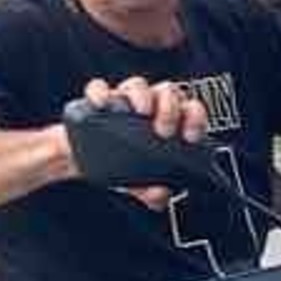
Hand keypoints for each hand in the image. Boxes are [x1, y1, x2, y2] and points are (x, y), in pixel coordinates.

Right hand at [84, 76, 209, 208]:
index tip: (190, 136)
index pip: (191, 111)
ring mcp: (124, 101)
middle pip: (168, 93)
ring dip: (142, 94)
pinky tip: (101, 104)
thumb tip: (160, 195)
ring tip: (141, 112)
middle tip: (163, 128)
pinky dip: (100, 93)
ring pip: (138, 85)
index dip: (195, 119)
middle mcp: (150, 107)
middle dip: (170, 107)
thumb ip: (153, 193)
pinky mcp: (97, 101)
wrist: (85, 164)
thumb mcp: (140, 184)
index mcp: (169, 123)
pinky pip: (99, 88)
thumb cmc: (122, 166)